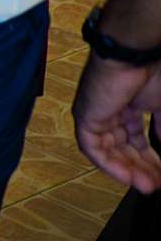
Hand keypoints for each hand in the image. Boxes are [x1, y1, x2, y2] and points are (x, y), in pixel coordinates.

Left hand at [71, 52, 160, 192]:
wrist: (135, 54)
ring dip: (128, 170)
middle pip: (122, 147)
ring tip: (147, 186)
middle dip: (141, 167)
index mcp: (128, 105)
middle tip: (155, 184)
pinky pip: (93, 148)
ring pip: (108, 151)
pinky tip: (128, 178)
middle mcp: (109, 110)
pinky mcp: (86, 116)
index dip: (148, 158)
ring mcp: (96, 113)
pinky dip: (110, 165)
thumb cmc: (152, 70)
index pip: (134, 138)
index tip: (160, 174)